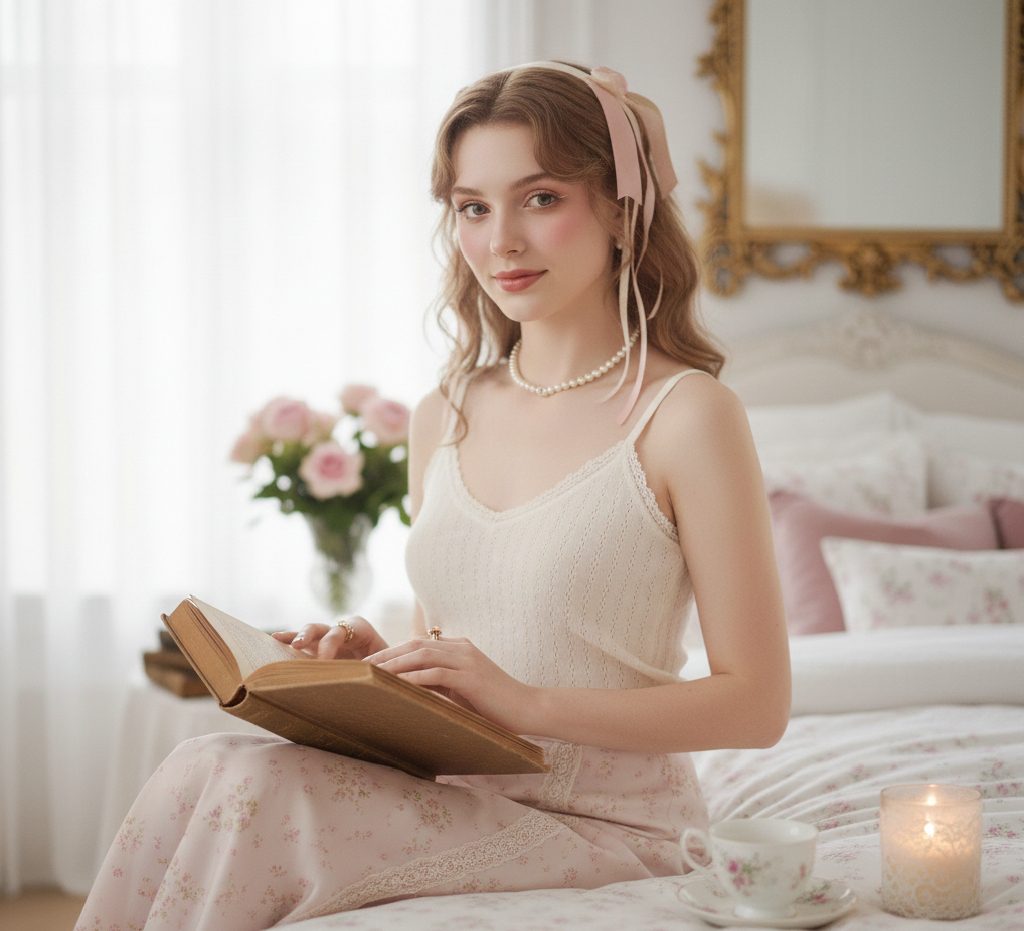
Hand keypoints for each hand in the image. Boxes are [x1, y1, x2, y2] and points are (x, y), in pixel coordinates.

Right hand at [272, 615, 387, 660]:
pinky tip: (274, 640)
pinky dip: (289, 639)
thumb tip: (369, 679)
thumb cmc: (389, 666)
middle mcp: (342, 630)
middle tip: (298, 646)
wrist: (390, 667)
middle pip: (323, 628)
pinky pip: (302, 641)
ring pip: (310, 632)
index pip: (342, 632)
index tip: (323, 663)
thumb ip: (379, 670)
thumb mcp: (387, 666)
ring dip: (297, 637)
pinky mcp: (318, 647)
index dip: (330, 645)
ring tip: (283, 642)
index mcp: (361, 629)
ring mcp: (328, 637)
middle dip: (310, 636)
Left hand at [364, 636, 535, 733]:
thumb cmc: (496, 706)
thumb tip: (410, 691)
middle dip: (385, 654)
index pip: (418, 644)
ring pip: (421, 655)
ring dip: (393, 664)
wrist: (529, 709)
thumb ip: (442, 684)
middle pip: (414, 645)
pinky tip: (395, 684)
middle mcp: (462, 648)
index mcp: (460, 648)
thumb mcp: (464, 691)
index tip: (369, 663)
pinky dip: (413, 677)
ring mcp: (467, 660)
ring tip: (370, 674)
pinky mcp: (471, 676)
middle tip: (360, 667)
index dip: (392, 651)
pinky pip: (435, 673)